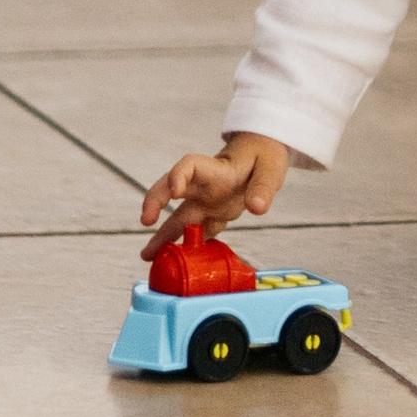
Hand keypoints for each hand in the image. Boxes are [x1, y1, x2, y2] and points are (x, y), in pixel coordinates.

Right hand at [140, 132, 289, 253]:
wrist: (263, 155)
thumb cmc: (264, 156)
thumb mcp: (270, 167)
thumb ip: (263, 187)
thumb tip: (256, 208)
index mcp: (216, 169)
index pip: (189, 166)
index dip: (178, 175)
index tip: (174, 191)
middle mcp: (204, 186)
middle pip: (171, 190)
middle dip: (155, 202)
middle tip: (145, 221)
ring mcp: (206, 201)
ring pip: (179, 217)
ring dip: (163, 235)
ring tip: (147, 256)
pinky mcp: (213, 214)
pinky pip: (195, 231)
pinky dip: (186, 245)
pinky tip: (176, 262)